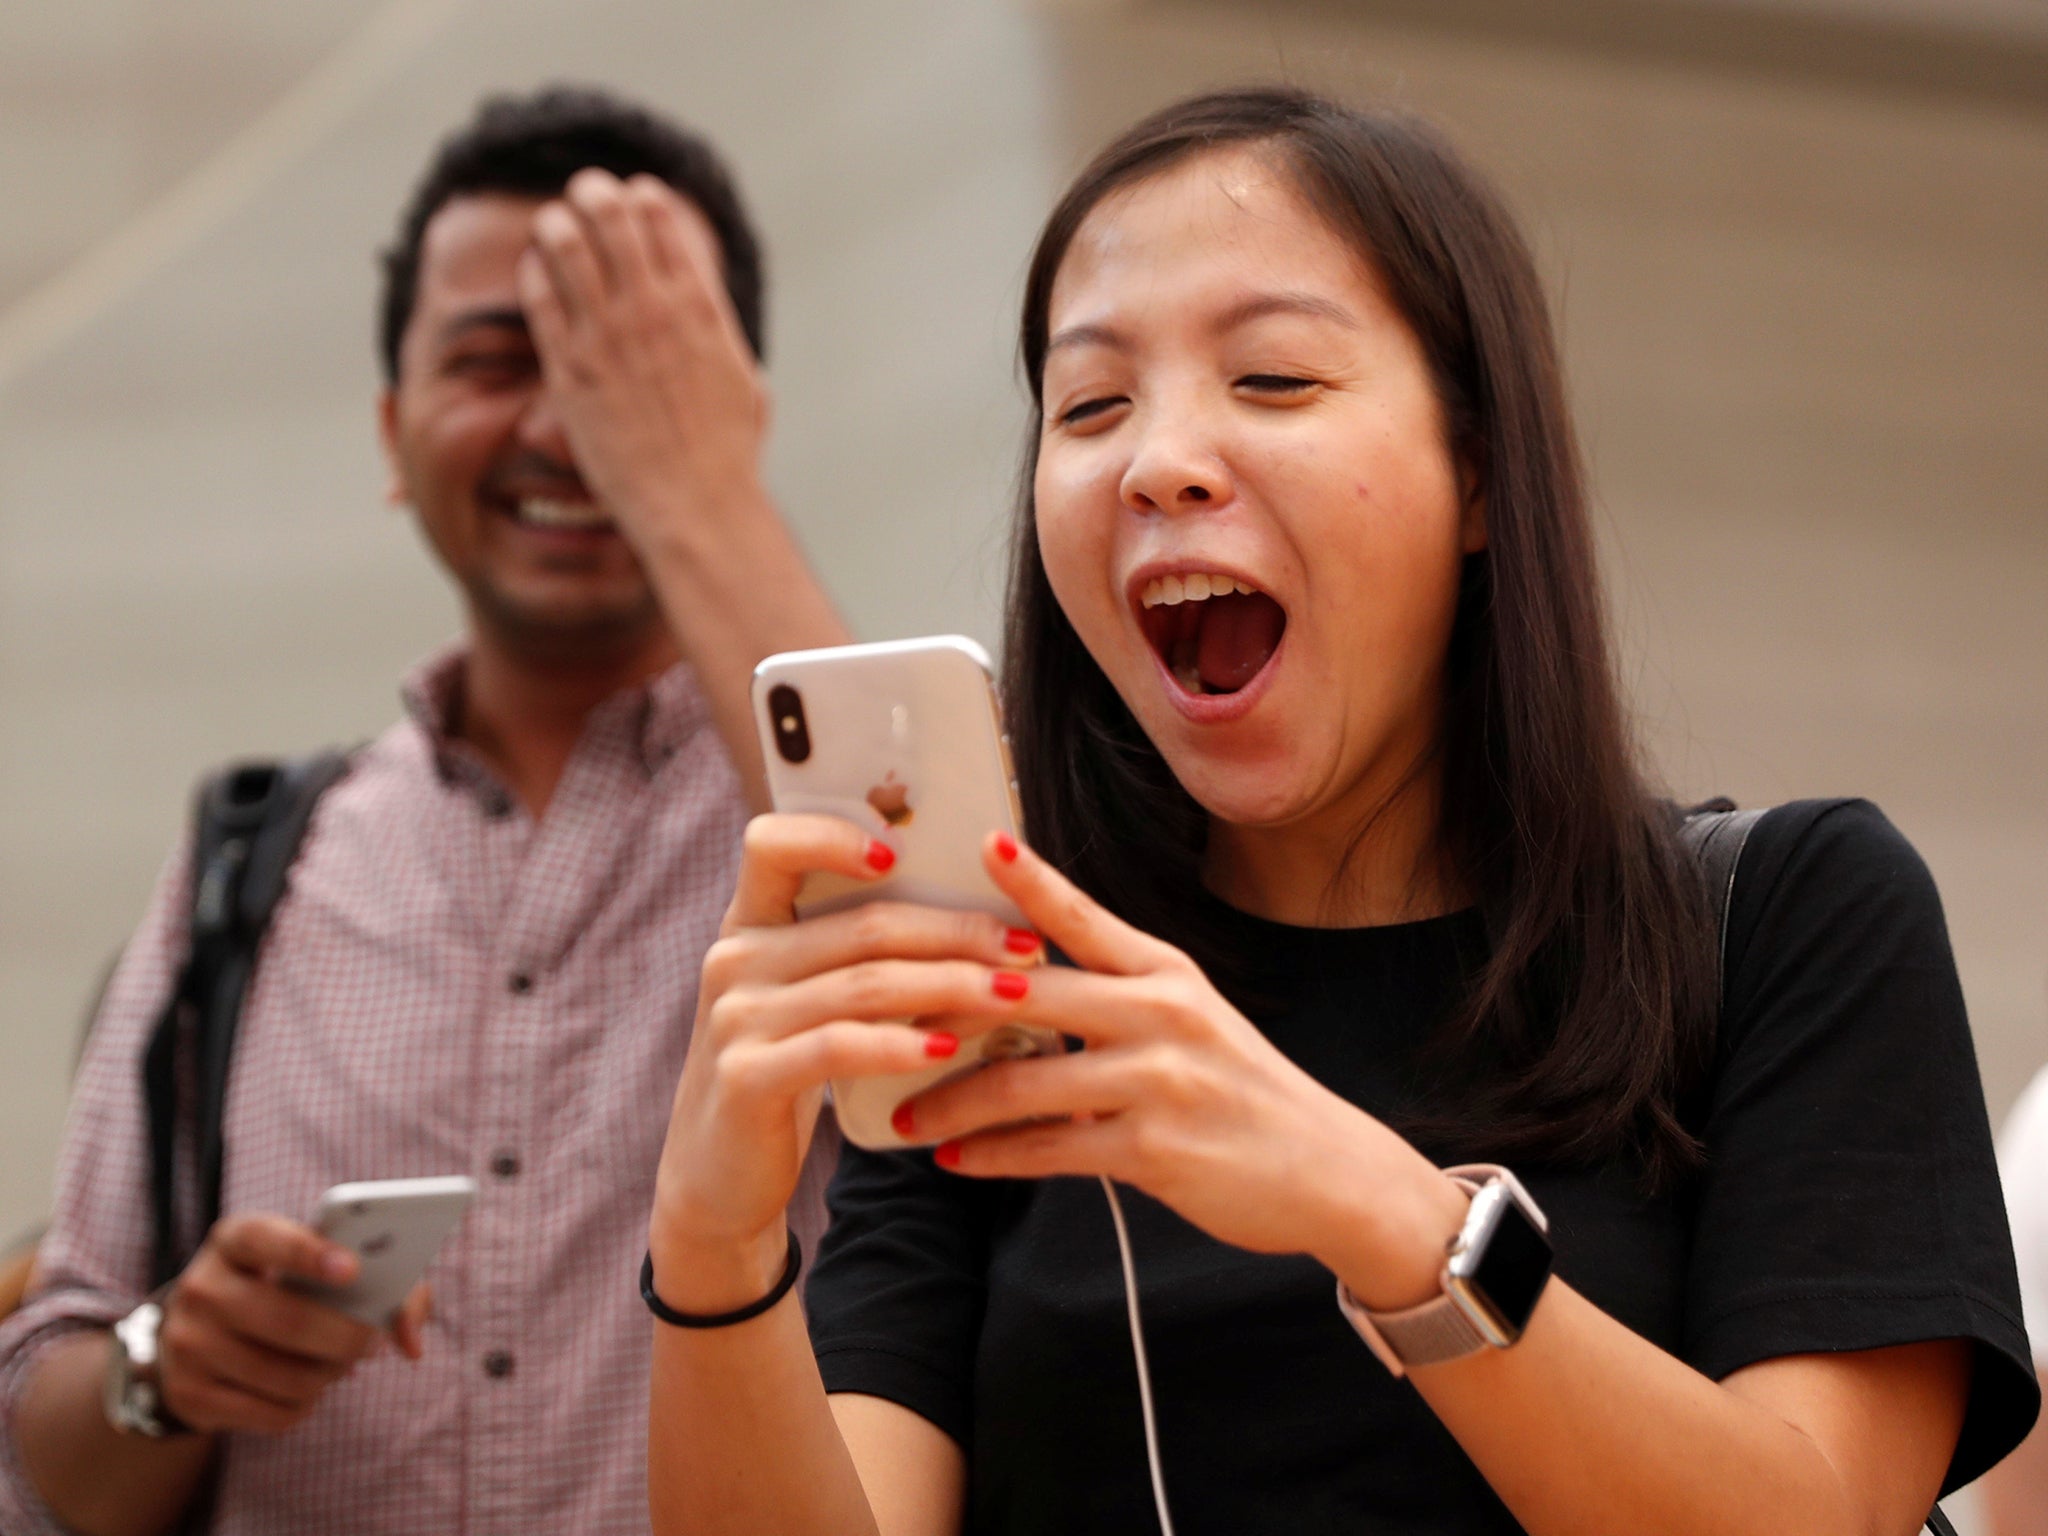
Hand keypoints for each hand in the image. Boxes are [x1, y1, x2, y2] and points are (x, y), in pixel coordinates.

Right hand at [156, 1215, 427, 1434]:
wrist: (195, 1334)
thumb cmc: (283, 1289)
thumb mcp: (317, 1267)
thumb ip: (383, 1284)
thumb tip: (412, 1343)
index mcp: (236, 1239)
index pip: (266, 1238)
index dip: (309, 1253)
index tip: (352, 1269)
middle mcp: (201, 1287)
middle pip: (289, 1321)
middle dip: (347, 1336)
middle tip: (372, 1340)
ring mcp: (188, 1343)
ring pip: (287, 1376)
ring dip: (332, 1375)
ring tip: (340, 1363)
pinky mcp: (189, 1395)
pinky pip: (274, 1414)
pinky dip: (307, 1405)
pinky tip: (306, 1387)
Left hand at [516, 167, 768, 558]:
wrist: (694, 503)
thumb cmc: (727, 454)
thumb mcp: (746, 382)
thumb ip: (725, 339)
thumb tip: (718, 324)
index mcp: (698, 304)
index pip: (658, 216)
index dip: (639, 197)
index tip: (630, 199)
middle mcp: (651, 309)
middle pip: (608, 216)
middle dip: (592, 195)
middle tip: (583, 194)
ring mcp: (606, 336)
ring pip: (564, 244)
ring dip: (556, 224)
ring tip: (552, 225)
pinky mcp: (570, 369)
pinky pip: (538, 296)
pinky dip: (534, 272)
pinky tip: (535, 270)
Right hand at [650, 813, 1043, 1306]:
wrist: (716, 1177)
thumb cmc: (782, 1074)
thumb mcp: (802, 1003)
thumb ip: (850, 956)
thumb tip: (971, 922)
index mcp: (748, 924)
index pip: (772, 844)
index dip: (834, 835)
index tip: (902, 851)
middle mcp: (734, 959)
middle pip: (864, 925)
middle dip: (956, 932)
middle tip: (1022, 945)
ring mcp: (736, 1017)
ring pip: (866, 983)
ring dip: (951, 986)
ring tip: (1011, 993)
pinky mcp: (746, 1076)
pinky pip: (840, 1046)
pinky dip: (901, 1043)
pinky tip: (947, 1047)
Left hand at [897, 834, 1466, 1298]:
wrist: (1326, 1168)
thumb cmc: (1242, 1092)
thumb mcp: (1192, 1019)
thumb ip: (1115, 997)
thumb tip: (1019, 988)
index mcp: (1165, 971)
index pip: (1085, 915)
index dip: (1030, 878)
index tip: (980, 841)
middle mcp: (1161, 1012)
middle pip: (1028, 992)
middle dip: (943, 1007)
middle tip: (874, 1017)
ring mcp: (1159, 1079)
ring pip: (1024, 1081)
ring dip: (953, 1101)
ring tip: (905, 1116)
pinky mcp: (1153, 1148)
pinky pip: (1050, 1148)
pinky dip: (993, 1156)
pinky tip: (955, 1160)